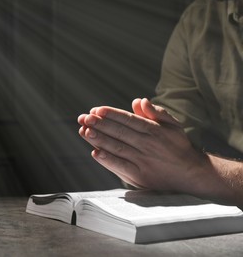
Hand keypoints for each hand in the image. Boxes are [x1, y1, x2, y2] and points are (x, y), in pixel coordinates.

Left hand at [77, 98, 211, 192]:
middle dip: (100, 124)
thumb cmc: (178, 146)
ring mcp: (143, 161)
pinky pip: (120, 166)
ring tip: (84, 131)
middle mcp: (148, 144)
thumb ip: (156, 112)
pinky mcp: (140, 176)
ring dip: (99, 139)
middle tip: (83, 118)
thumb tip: (139, 100)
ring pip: (117, 148)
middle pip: (120, 133)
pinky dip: (107, 160)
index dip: (112, 114)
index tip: (96, 110)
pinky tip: (95, 153)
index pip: (129, 120)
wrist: (191, 175)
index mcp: (154, 130)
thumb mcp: (172, 125)